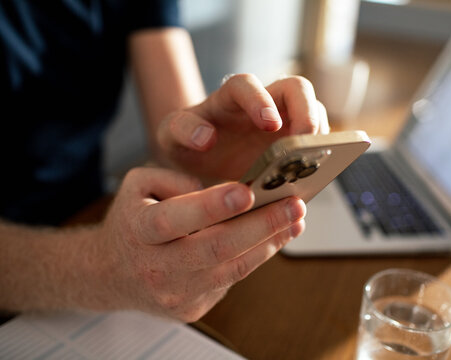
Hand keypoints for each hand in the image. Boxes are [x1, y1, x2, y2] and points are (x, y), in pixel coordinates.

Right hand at [96, 167, 305, 321]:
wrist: (111, 274)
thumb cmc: (132, 221)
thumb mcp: (139, 186)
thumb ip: (176, 179)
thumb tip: (224, 192)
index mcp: (138, 230)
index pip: (174, 219)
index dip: (211, 206)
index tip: (247, 191)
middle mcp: (156, 267)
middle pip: (215, 249)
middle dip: (261, 225)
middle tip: (294, 205)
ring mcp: (175, 293)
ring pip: (232, 268)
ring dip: (270, 242)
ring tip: (296, 220)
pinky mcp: (191, 308)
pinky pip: (232, 280)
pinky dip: (257, 256)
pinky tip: (276, 238)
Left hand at [155, 74, 329, 180]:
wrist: (200, 158)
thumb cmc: (188, 142)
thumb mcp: (171, 136)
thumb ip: (181, 130)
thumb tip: (207, 138)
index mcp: (230, 97)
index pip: (247, 85)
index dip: (261, 101)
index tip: (270, 125)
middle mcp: (262, 102)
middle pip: (297, 89)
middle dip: (306, 112)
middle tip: (307, 142)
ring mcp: (283, 120)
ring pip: (314, 113)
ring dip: (319, 136)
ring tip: (315, 164)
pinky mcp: (293, 142)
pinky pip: (315, 142)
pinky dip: (318, 158)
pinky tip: (312, 179)